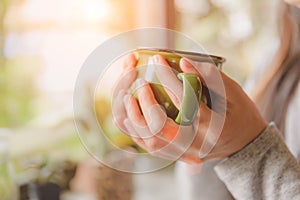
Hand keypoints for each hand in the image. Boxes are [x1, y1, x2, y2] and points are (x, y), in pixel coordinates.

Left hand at [113, 54, 266, 163]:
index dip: (168, 77)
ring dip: (135, 120)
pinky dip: (137, 134)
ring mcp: (186, 153)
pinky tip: (126, 120)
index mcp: (211, 126)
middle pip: (160, 126)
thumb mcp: (233, 93)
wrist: (246, 145)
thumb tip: (183, 62)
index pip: (184, 99)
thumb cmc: (241, 115)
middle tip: (141, 82)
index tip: (157, 60)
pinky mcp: (180, 156)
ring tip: (126, 99)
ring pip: (151, 141)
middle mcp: (195, 143)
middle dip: (146, 102)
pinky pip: (153, 148)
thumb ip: (210, 77)